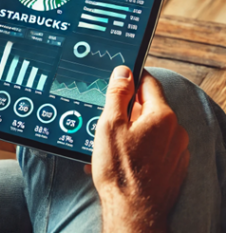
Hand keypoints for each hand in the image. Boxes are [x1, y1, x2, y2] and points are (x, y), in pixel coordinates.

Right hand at [91, 66, 189, 232]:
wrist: (133, 212)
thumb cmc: (120, 170)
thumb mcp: (110, 125)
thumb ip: (117, 94)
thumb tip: (123, 72)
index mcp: (162, 116)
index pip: (149, 83)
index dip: (132, 78)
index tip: (120, 78)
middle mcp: (176, 131)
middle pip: (150, 107)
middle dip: (128, 109)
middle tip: (107, 120)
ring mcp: (178, 150)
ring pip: (153, 128)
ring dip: (134, 129)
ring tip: (111, 143)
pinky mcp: (175, 167)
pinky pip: (157, 146)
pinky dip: (142, 146)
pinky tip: (124, 157)